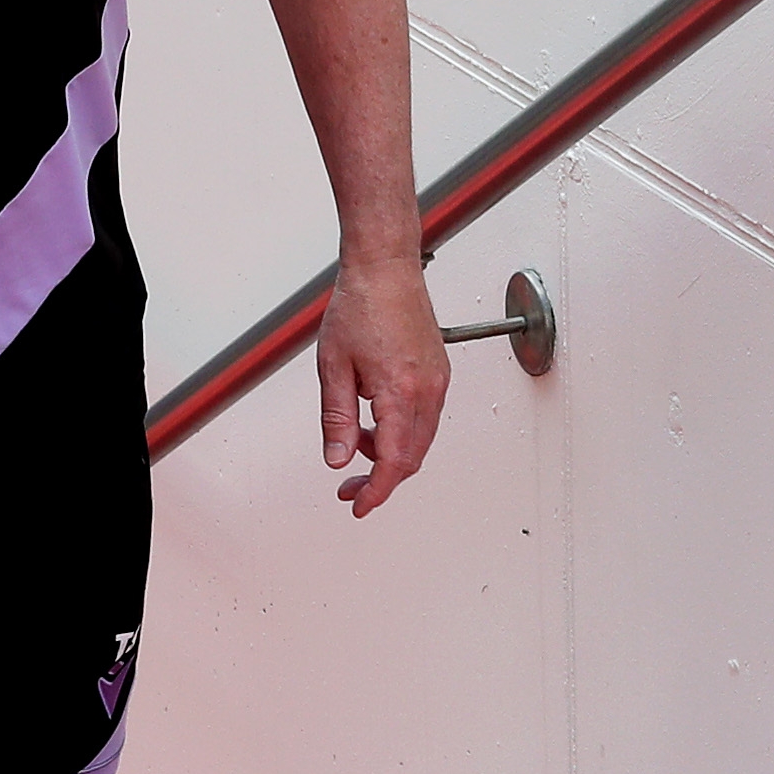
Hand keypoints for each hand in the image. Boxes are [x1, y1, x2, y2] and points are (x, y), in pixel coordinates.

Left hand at [315, 254, 447, 517]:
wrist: (386, 268)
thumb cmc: (361, 305)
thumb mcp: (333, 367)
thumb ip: (337, 419)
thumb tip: (338, 459)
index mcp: (400, 391)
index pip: (394, 461)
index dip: (377, 492)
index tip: (359, 505)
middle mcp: (428, 390)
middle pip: (412, 457)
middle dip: (381, 479)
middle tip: (349, 487)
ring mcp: (438, 381)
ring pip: (420, 440)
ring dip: (391, 453)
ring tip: (357, 444)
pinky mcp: (439, 372)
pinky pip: (425, 418)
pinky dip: (402, 431)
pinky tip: (376, 423)